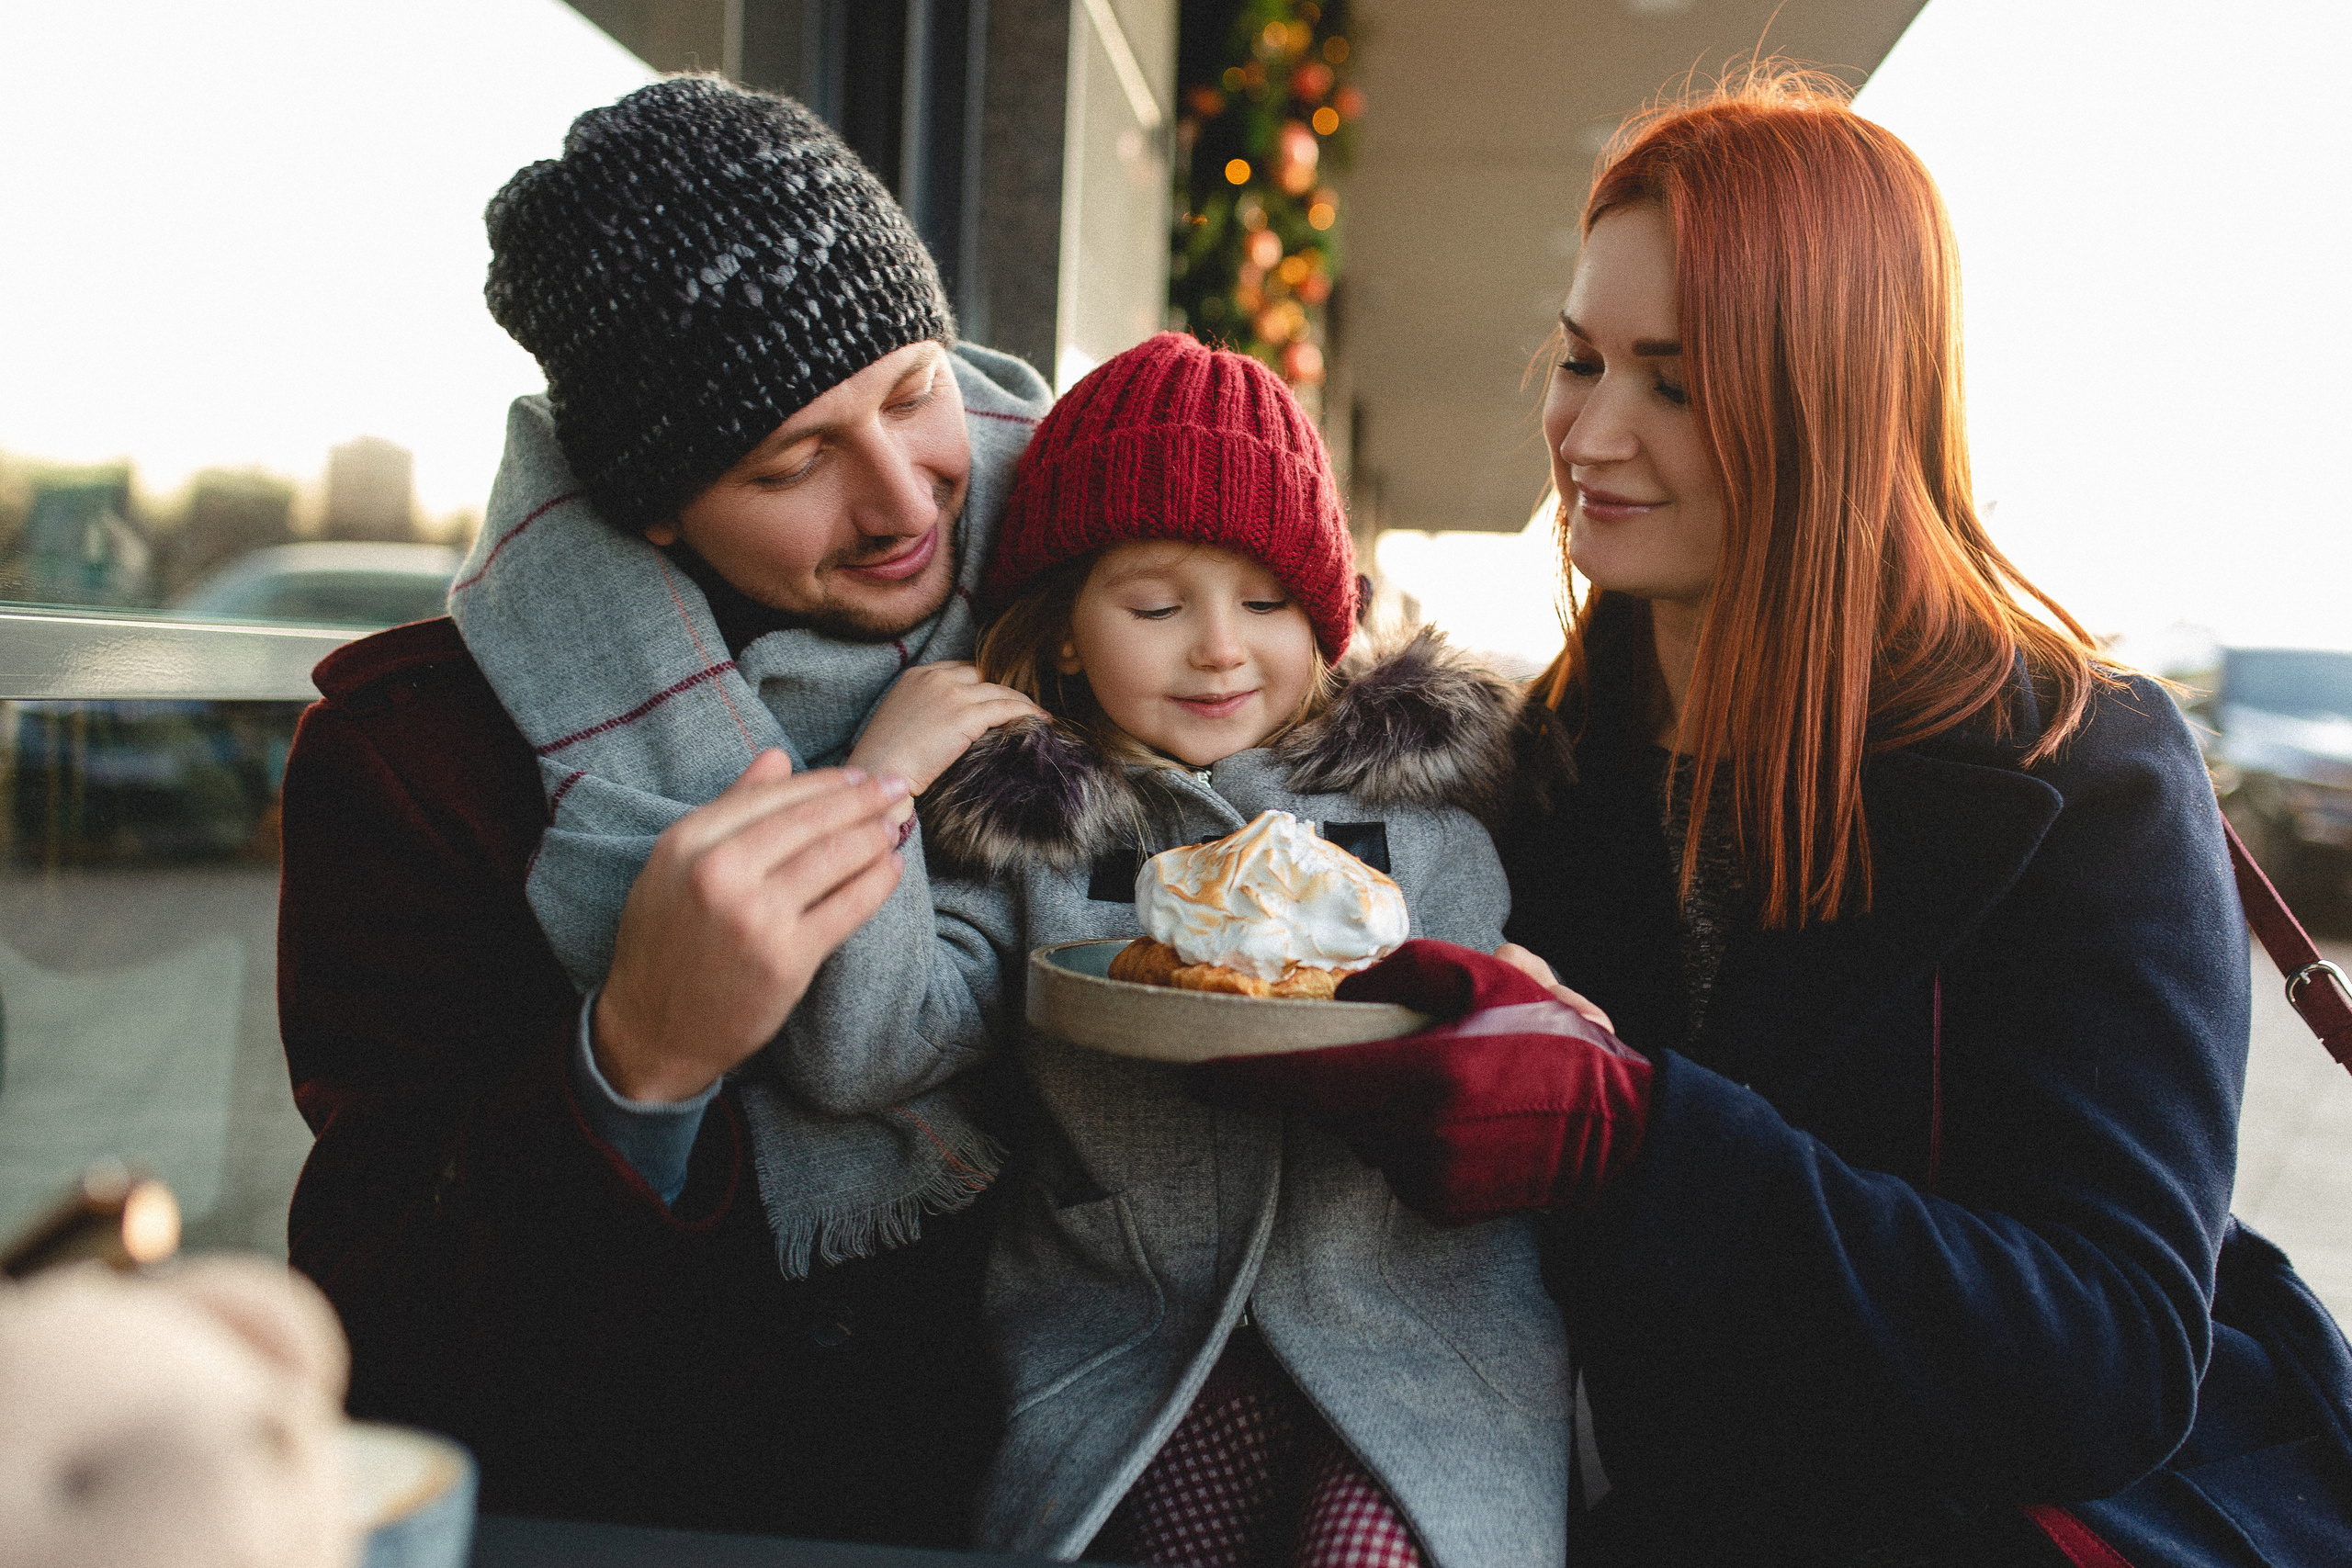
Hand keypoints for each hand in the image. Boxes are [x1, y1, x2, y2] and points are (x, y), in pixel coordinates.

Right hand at [593, 751, 908, 1101]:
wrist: (652, 1031)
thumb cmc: (666, 942)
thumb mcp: (675, 865)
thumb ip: (728, 808)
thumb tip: (778, 757)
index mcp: (687, 842)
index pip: (773, 795)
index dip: (823, 782)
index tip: (857, 775)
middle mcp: (718, 873)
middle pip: (810, 820)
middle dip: (862, 798)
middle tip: (896, 785)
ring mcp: (755, 917)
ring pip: (834, 858)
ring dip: (874, 835)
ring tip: (895, 824)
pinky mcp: (786, 959)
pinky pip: (847, 907)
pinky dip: (877, 883)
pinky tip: (892, 868)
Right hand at [846, 661, 1040, 800]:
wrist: (880, 770)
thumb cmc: (884, 757)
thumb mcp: (899, 720)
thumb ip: (924, 709)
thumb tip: (946, 723)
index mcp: (917, 675)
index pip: (960, 670)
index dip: (981, 684)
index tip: (994, 698)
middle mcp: (936, 678)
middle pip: (983, 676)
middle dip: (1002, 691)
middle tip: (1019, 708)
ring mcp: (952, 694)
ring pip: (999, 691)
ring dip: (1022, 703)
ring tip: (1038, 715)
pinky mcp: (966, 715)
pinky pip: (1007, 708)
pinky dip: (1027, 713)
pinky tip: (1041, 721)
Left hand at [1186, 941, 1652, 1224]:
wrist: (1620, 1134)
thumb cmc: (1556, 1046)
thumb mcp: (1492, 977)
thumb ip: (1408, 970)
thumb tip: (1350, 990)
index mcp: (1419, 1077)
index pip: (1306, 1080)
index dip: (1245, 1079)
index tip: (1199, 1076)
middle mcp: (1412, 1138)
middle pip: (1335, 1106)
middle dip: (1346, 1078)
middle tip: (1405, 1051)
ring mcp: (1426, 1180)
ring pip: (1365, 1136)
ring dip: (1384, 1108)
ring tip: (1452, 1083)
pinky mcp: (1440, 1208)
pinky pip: (1397, 1164)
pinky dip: (1410, 1140)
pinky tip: (1463, 1122)